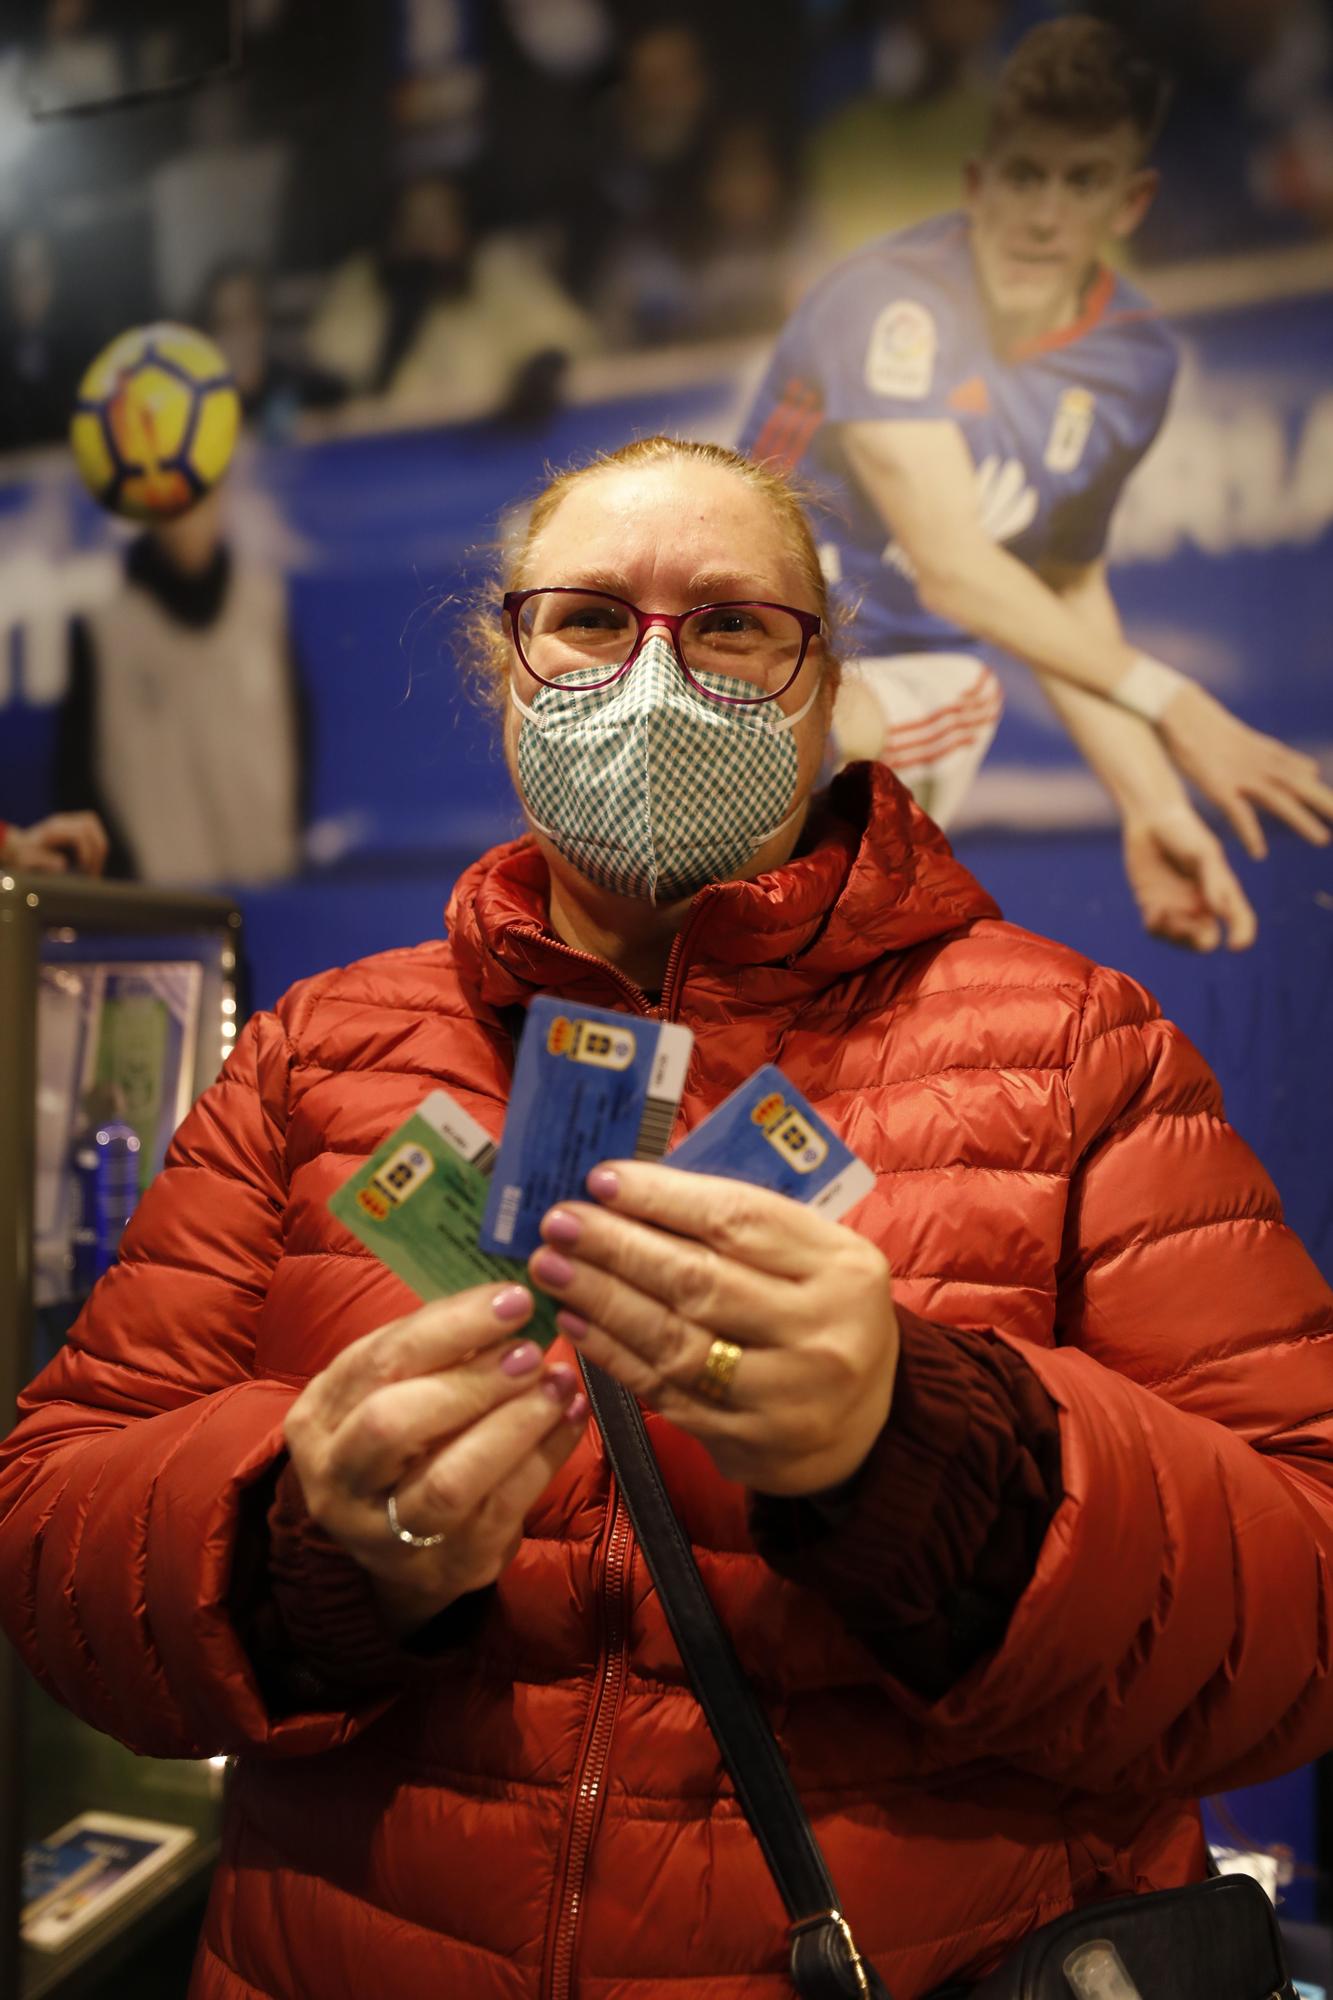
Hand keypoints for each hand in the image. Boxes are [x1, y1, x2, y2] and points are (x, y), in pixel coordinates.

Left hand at [1, 810, 108, 875]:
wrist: (17, 846)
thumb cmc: (22, 857)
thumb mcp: (27, 861)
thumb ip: (42, 862)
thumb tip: (63, 865)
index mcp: (52, 829)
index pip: (80, 833)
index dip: (87, 852)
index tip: (84, 871)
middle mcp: (61, 821)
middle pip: (90, 826)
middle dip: (97, 851)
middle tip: (93, 873)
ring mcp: (67, 821)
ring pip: (93, 825)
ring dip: (99, 847)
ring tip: (94, 868)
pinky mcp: (72, 824)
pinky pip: (91, 828)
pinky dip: (95, 844)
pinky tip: (89, 861)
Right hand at [282, 1283, 586, 1635]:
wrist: (398, 1544)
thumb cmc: (403, 1437)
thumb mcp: (395, 1386)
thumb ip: (435, 1345)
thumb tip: (508, 1297)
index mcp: (319, 1418)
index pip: (378, 1362)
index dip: (449, 1327)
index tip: (513, 1300)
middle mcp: (337, 1480)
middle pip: (394, 1425)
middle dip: (472, 1382)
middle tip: (532, 1350)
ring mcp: (387, 1534)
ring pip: (448, 1481)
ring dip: (513, 1425)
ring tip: (557, 1385)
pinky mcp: (448, 1566)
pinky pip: (502, 1510)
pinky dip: (545, 1456)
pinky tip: (570, 1416)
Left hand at [527, 1163, 897, 1497]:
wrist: (868, 1424)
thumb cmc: (823, 1313)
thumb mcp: (814, 1256)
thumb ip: (742, 1225)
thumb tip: (631, 1189)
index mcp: (840, 1266)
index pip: (739, 1220)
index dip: (663, 1198)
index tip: (601, 1179)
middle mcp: (819, 1331)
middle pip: (699, 1281)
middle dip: (617, 1248)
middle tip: (558, 1223)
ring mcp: (784, 1395)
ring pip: (673, 1341)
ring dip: (601, 1299)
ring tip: (550, 1267)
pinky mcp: (746, 1442)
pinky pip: (664, 1391)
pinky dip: (612, 1353)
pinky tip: (575, 1321)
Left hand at [1122, 802, 1256, 951]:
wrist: (1150, 819)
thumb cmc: (1184, 831)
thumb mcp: (1203, 853)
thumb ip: (1214, 880)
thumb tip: (1222, 913)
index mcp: (1222, 890)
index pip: (1240, 921)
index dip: (1242, 937)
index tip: (1234, 946)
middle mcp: (1201, 903)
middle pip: (1206, 940)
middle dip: (1196, 942)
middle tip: (1184, 927)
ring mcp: (1177, 906)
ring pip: (1180, 939)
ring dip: (1173, 936)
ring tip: (1163, 914)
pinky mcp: (1153, 904)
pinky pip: (1157, 930)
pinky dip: (1156, 927)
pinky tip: (1152, 910)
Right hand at [1158, 683, 1332, 857]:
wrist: (1177, 707)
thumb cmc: (1205, 724)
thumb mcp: (1250, 739)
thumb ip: (1281, 758)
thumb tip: (1312, 770)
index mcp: (1267, 753)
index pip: (1303, 773)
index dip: (1322, 791)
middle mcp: (1259, 763)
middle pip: (1300, 786)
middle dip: (1325, 802)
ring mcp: (1239, 774)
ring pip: (1278, 799)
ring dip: (1301, 820)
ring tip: (1321, 840)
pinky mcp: (1217, 785)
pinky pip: (1238, 813)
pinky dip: (1249, 833)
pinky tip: (1259, 853)